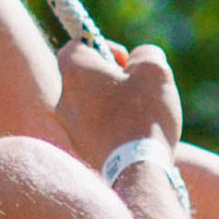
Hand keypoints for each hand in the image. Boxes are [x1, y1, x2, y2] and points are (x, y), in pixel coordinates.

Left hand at [57, 35, 181, 174]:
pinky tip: (133, 138)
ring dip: (111, 105)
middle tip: (136, 89)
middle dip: (109, 79)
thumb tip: (137, 60)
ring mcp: (69, 129)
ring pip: (89, 106)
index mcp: (75, 72)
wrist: (137, 171)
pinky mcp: (80, 151)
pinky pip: (94, 130)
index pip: (74, 46)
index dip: (100, 47)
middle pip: (83, 78)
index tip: (125, 61)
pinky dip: (111, 128)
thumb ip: (145, 53)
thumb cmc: (144, 116)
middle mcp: (63, 100)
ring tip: (138, 117)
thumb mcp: (155, 71)